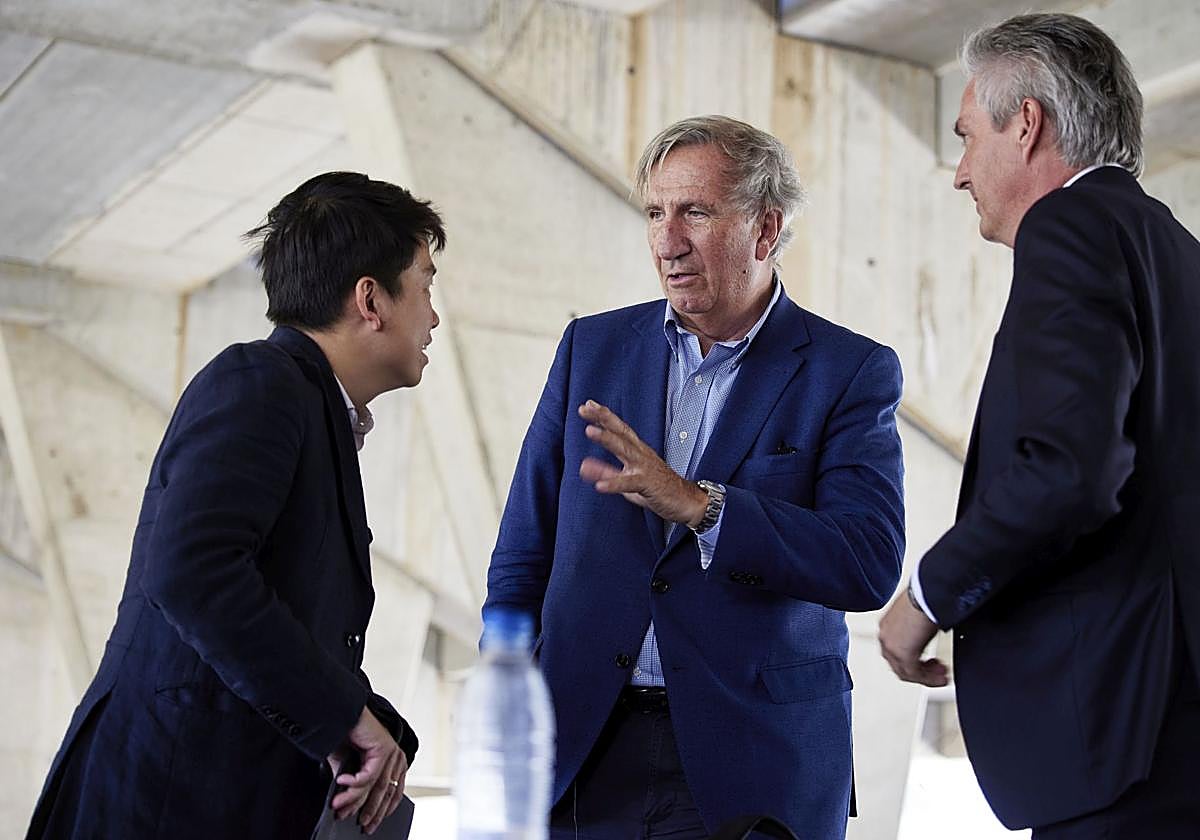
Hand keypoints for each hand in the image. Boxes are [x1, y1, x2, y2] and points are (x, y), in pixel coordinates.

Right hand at [328, 707, 406, 833]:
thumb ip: (352, 784)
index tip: (371, 825)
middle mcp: (396, 758)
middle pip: (385, 793)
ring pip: (375, 787)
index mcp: (393, 763)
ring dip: (354, 801)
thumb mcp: (348, 765)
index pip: (393, 793)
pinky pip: (368, 775)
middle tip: (358, 825)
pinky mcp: (384, 749)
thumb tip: (348, 806)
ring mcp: (392, 753)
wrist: (340, 713)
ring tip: (339, 808)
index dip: (382, 811)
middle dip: (370, 812)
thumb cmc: (345, 735)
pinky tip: (340, 784)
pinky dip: (352, 783)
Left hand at [578, 400, 706, 525]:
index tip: (587, 405)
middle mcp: (641, 454)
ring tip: (590, 431)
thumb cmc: (659, 487)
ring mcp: (645, 467)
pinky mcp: (648, 484)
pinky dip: (614, 483)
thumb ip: (606, 472)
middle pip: (621, 432)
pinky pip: (629, 483)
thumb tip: (583, 466)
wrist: (687, 501)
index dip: (603, 416)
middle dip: (603, 418)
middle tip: (585, 408)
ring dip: (607, 439)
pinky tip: (600, 485)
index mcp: (637, 450)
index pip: (619, 429)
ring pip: (625, 450)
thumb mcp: (628, 480)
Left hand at [878, 586, 949, 686]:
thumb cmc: (924, 598)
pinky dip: (929, 679)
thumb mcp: (916, 616)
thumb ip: (916, 629)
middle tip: (938, 671)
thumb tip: (926, 635)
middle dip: (921, 671)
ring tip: (942, 676)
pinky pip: (915, 675)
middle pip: (900, 665)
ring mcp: (891, 647)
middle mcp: (885, 637)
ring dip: (926, 677)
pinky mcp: (902, 654)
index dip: (914, 661)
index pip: (895, 652)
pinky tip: (941, 678)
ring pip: (906, 672)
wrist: (926, 595)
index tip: (929, 662)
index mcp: (886, 626)